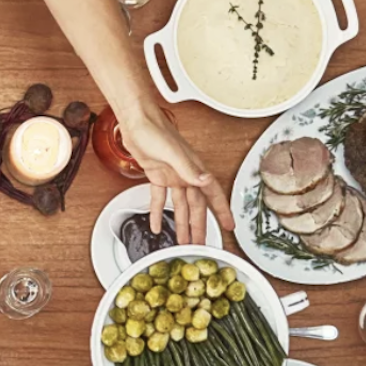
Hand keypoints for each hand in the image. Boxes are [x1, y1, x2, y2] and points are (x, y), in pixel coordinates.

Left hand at [118, 109, 231, 243]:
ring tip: (182, 240)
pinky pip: (159, 198)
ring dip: (181, 223)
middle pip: (196, 206)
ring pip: (180, 205)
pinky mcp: (157, 175)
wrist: (137, 122)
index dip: (222, 211)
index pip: (213, 194)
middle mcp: (186, 174)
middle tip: (201, 244)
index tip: (229, 226)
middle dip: (199, 226)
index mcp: (194, 169)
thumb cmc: (155, 131)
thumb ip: (189, 169)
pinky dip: (157, 213)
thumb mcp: (173, 153)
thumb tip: (205, 181)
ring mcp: (172, 175)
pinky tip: (156, 225)